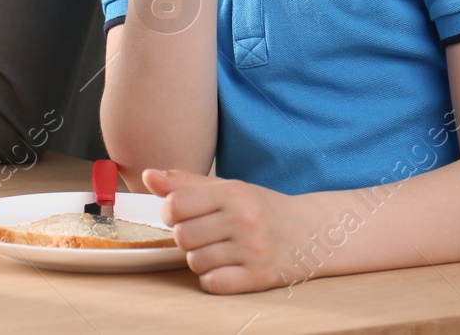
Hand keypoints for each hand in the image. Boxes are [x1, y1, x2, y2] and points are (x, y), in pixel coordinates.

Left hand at [144, 168, 311, 293]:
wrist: (311, 233)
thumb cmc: (260, 208)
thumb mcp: (227, 187)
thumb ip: (185, 182)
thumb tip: (147, 175)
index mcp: (232, 192)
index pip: (175, 205)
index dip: (170, 212)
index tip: (182, 214)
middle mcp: (243, 219)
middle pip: (182, 236)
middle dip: (186, 237)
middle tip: (204, 233)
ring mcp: (253, 250)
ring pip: (195, 262)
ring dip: (200, 258)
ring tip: (217, 249)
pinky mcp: (259, 277)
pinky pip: (213, 283)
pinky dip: (213, 278)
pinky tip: (226, 267)